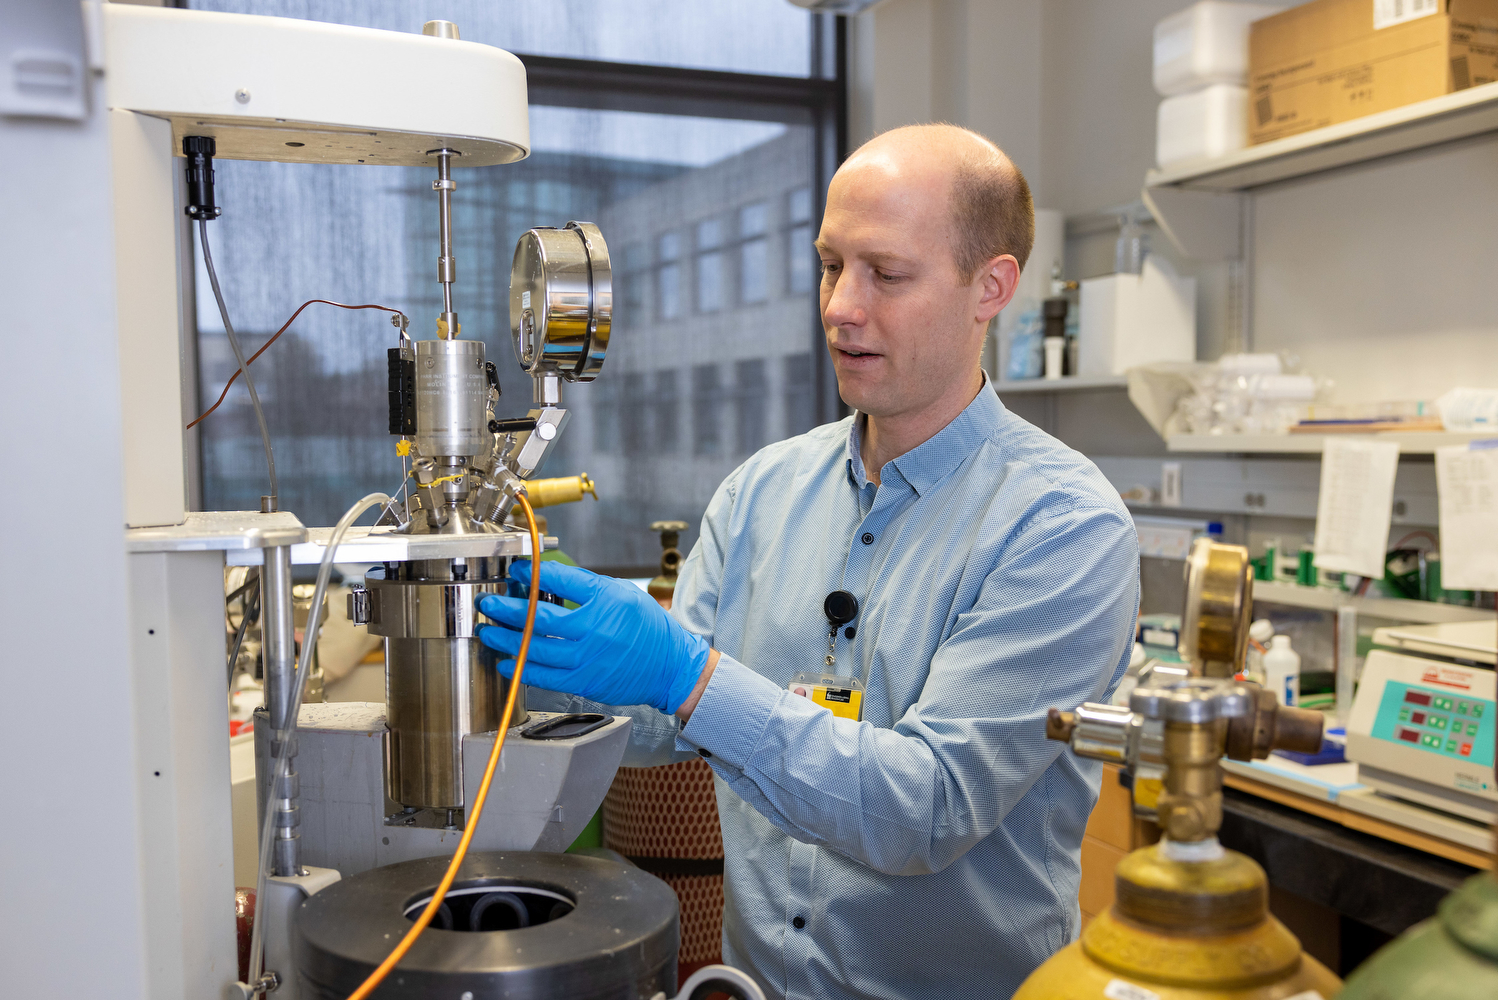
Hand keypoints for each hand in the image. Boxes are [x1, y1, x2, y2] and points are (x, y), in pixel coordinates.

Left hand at [476, 560, 711, 714]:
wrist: (670, 666)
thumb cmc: (649, 628)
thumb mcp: (623, 593)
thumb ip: (586, 586)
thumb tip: (548, 578)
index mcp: (604, 600)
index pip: (558, 580)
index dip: (530, 574)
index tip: (514, 571)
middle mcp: (593, 629)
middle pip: (537, 617)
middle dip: (505, 609)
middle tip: (487, 603)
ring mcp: (586, 659)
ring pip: (534, 649)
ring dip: (505, 639)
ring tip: (488, 631)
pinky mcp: (583, 682)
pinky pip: (544, 677)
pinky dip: (520, 669)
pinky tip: (505, 662)